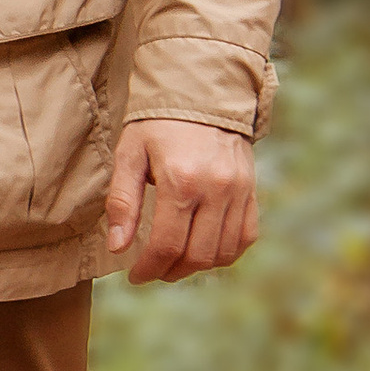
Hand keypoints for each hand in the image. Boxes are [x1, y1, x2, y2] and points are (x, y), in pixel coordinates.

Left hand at [105, 120, 258, 282]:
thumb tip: (117, 247)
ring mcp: (239, 191)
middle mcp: (216, 189)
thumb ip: (123, 202)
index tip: (135, 276)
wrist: (202, 94)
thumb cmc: (158, 124)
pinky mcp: (252, 190)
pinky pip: (246, 236)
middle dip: (170, 272)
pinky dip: (226, 253)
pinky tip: (204, 251)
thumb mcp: (130, 154)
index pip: (167, 245)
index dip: (149, 268)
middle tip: (152, 271)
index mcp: (181, 180)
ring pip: (223, 252)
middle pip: (197, 255)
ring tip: (174, 263)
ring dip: (197, 267)